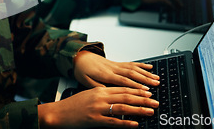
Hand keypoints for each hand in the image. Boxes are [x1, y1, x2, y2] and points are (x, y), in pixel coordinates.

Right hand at [38, 86, 158, 127]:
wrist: (57, 113)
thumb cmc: (72, 106)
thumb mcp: (88, 95)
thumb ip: (102, 94)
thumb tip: (118, 97)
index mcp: (99, 90)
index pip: (123, 88)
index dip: (137, 90)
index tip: (148, 93)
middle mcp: (100, 97)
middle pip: (126, 97)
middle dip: (143, 100)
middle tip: (155, 102)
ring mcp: (97, 109)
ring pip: (123, 108)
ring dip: (139, 110)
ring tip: (150, 112)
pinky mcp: (94, 120)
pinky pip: (113, 122)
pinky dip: (126, 124)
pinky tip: (135, 125)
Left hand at [73, 51, 159, 89]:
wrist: (79, 57)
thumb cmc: (81, 70)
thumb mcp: (85, 81)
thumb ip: (97, 87)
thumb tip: (108, 93)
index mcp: (105, 74)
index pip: (123, 81)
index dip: (135, 86)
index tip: (145, 91)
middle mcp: (112, 68)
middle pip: (132, 74)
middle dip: (145, 80)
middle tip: (156, 86)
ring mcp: (116, 65)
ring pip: (134, 68)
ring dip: (146, 74)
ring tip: (156, 79)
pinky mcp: (117, 63)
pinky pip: (131, 63)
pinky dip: (141, 65)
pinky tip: (149, 67)